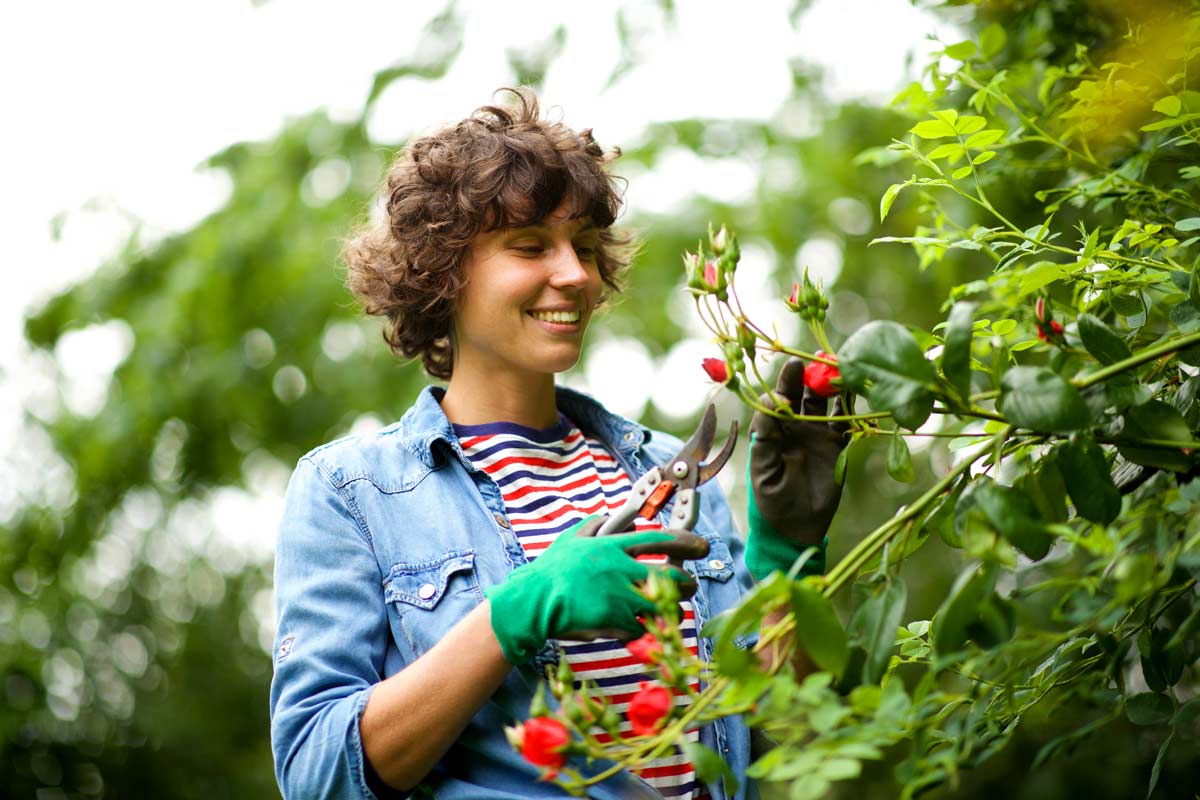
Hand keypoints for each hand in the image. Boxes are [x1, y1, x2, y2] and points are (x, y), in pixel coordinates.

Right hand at [485, 517, 708, 663]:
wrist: (534, 601)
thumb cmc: (550, 570)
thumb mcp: (571, 539)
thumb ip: (593, 526)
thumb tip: (609, 515)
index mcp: (613, 547)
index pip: (660, 540)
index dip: (686, 542)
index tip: (702, 545)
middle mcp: (621, 569)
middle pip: (671, 575)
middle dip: (687, 582)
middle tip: (690, 585)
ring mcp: (620, 596)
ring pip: (662, 604)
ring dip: (672, 608)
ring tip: (674, 610)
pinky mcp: (615, 621)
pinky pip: (642, 627)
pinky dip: (645, 629)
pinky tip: (642, 628)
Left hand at [745, 357, 849, 579]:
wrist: (796, 526)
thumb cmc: (771, 499)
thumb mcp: (763, 469)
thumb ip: (766, 437)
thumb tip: (769, 403)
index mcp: (773, 429)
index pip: (778, 399)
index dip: (785, 382)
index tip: (793, 366)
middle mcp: (794, 426)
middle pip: (802, 394)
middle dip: (809, 375)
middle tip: (818, 357)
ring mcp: (816, 433)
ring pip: (825, 403)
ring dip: (831, 386)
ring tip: (841, 367)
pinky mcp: (836, 445)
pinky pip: (844, 421)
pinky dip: (850, 407)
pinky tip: (856, 390)